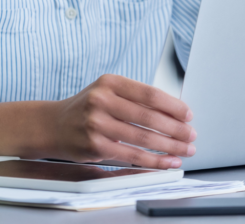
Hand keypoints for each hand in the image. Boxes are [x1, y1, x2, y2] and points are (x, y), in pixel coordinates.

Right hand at [45, 74, 195, 168]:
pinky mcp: (95, 146)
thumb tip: (174, 113)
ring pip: (143, 138)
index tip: (188, 114)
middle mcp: (102, 100)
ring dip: (169, 146)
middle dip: (176, 129)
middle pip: (149, 117)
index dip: (173, 106)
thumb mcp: (107, 91)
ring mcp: (97, 124)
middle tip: (191, 135)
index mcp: (110, 82)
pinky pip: (131, 155)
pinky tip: (167, 162)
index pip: (149, 94)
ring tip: (185, 150)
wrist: (53, 125)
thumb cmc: (87, 108)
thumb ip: (135, 98)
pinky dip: (154, 161)